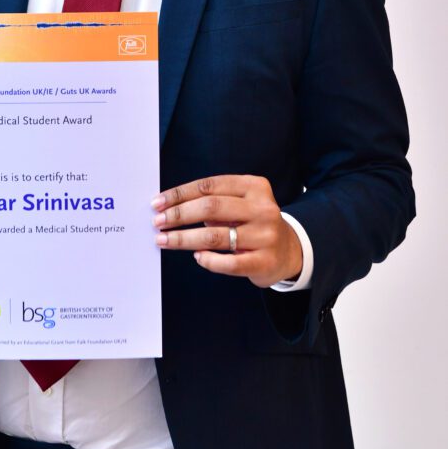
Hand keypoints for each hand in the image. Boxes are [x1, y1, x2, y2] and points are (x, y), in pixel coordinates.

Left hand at [152, 175, 302, 287]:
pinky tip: (196, 256)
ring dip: (184, 238)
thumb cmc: (253, 222)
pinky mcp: (265, 261)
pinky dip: (208, 260)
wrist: (290, 250)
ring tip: (164, 240)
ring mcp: (266, 235)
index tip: (158, 202)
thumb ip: (214, 201)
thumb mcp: (241, 202)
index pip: (209, 186)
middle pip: (210, 208)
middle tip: (157, 222)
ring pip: (215, 236)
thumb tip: (170, 207)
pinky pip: (229, 263)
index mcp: (254, 186)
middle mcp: (262, 208)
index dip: (180, 194)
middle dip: (178, 215)